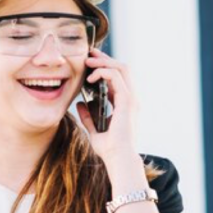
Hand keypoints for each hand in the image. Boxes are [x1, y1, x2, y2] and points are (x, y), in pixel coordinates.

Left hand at [74, 47, 139, 162]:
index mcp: (126, 104)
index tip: (90, 62)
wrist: (118, 158)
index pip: (119, 78)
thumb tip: (80, 104)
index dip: (105, 66)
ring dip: (104, 61)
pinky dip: (103, 72)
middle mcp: (131, 99)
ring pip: (121, 68)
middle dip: (105, 58)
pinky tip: (90, 78)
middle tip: (89, 54)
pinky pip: (116, 77)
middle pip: (122, 68)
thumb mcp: (95, 130)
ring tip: (89, 61)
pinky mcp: (127, 101)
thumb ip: (88, 117)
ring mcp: (131, 99)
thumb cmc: (110, 149)